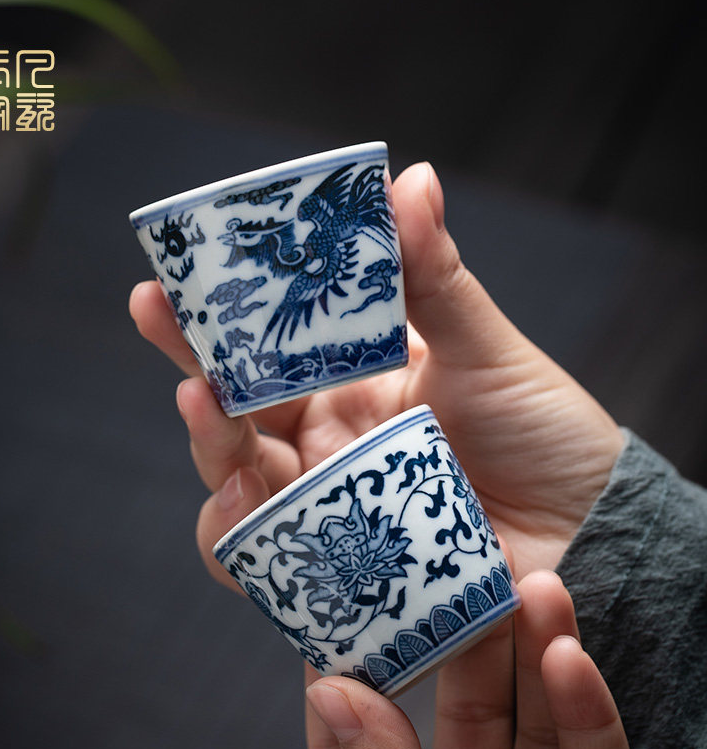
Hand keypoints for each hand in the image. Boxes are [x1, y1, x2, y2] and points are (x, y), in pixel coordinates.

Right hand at [129, 161, 623, 583]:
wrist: (589, 527)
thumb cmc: (540, 429)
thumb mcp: (485, 347)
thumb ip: (434, 274)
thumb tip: (412, 177)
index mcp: (347, 384)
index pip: (262, 350)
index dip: (209, 318)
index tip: (166, 278)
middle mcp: (323, 444)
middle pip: (231, 415)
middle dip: (190, 368)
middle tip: (159, 321)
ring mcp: (326, 507)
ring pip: (233, 487)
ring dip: (207, 449)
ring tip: (204, 411)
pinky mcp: (338, 571)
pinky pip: (266, 564)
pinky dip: (239, 541)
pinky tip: (242, 511)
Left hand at [303, 570, 634, 748]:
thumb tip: (333, 696)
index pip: (368, 737)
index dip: (360, 668)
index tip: (355, 595)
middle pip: (471, 716)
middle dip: (476, 637)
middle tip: (472, 564)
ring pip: (535, 729)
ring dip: (540, 652)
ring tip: (537, 583)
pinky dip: (588, 716)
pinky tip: (569, 654)